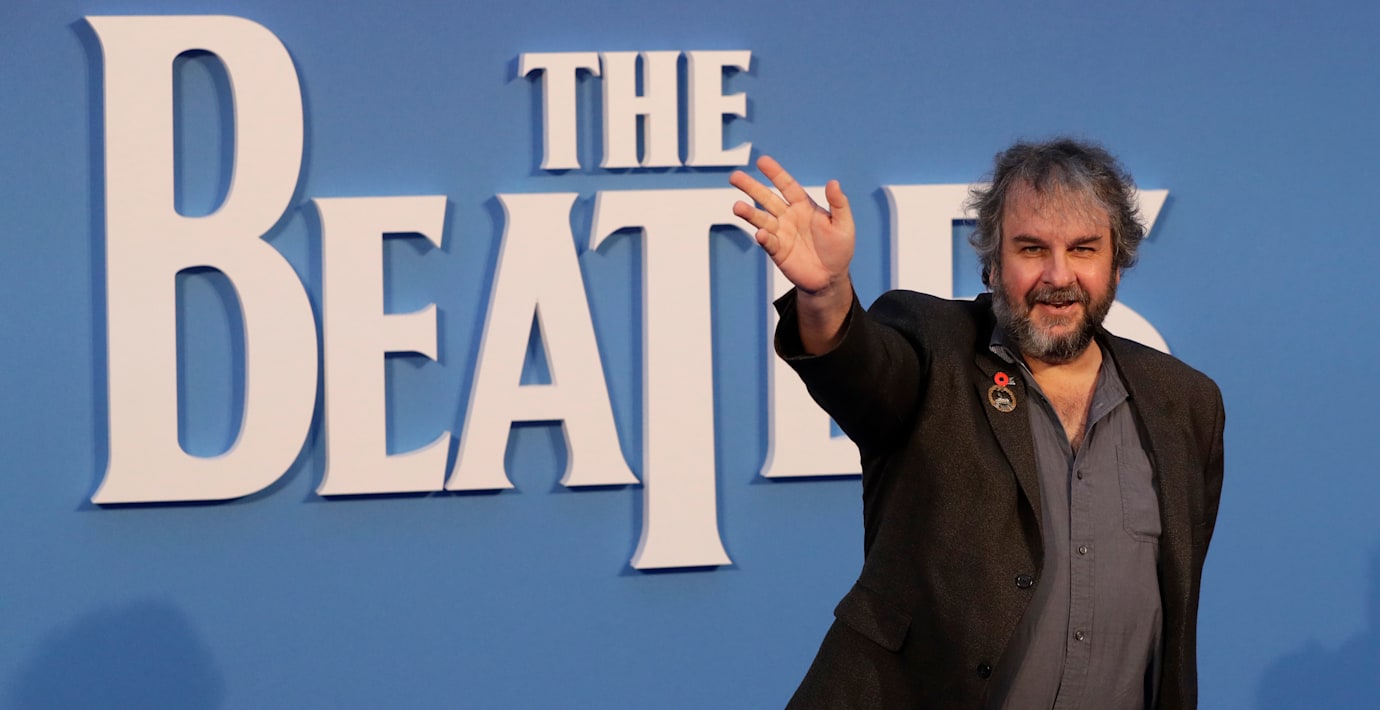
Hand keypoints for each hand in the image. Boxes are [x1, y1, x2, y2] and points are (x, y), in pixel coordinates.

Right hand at [730, 156, 853, 295]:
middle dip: (751, 187)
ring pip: (761, 219)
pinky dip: (764, 238)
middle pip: (766, 198)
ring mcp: (781, 234)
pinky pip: (769, 242)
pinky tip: (760, 234)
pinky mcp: (777, 252)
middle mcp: (788, 217)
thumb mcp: (844, 224)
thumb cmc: (839, 248)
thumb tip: (833, 182)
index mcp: (803, 206)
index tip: (761, 161)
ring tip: (736, 207)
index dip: (775, 173)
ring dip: (749, 213)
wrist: (831, 278)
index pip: (787, 185)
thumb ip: (839, 203)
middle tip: (734, 177)